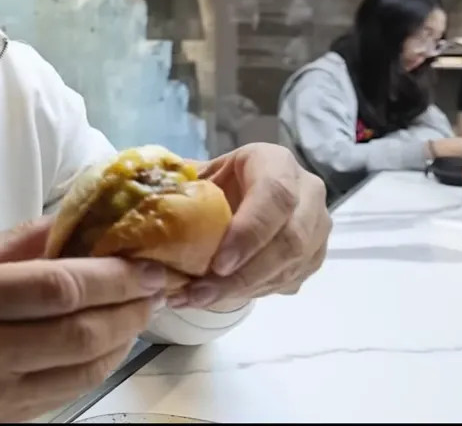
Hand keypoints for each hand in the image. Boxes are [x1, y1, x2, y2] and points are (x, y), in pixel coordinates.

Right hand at [0, 217, 166, 422]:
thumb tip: (81, 217)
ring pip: (86, 367)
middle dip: (131, 307)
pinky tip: (115, 339)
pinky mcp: (12, 417)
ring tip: (143, 308)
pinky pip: (74, 390)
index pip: (55, 288)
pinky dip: (104, 362)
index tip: (147, 263)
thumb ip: (22, 242)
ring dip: (126, 336)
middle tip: (159, 285)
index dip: (111, 277)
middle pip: (80, 331)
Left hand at [168, 143, 331, 310]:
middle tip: (202, 293)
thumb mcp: (201, 174)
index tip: (219, 264)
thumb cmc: (218, 181)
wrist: (244, 192)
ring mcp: (316, 228)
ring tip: (198, 299)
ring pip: (291, 267)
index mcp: (276, 162)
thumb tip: (145, 200)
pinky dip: (251, 294)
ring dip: (244, 290)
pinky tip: (216, 298)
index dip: (250, 232)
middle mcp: (307, 193)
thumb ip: (180, 185)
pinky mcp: (313, 256)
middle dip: (244, 274)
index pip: (275, 196)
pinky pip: (288, 281)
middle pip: (289, 241)